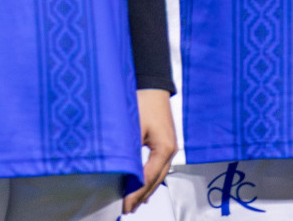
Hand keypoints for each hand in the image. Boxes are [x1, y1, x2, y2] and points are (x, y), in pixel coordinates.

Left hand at [123, 88, 176, 212]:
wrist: (152, 84)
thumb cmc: (143, 101)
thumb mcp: (133, 128)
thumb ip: (129, 152)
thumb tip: (122, 172)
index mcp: (164, 148)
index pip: (149, 178)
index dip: (136, 193)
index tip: (125, 206)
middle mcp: (170, 150)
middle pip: (156, 180)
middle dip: (142, 195)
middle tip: (128, 209)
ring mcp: (170, 146)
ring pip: (159, 174)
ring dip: (147, 188)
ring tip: (135, 203)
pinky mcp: (166, 141)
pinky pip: (159, 165)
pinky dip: (151, 178)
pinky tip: (145, 184)